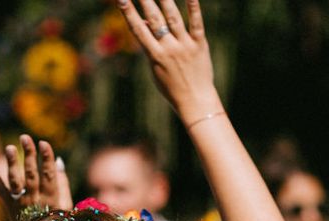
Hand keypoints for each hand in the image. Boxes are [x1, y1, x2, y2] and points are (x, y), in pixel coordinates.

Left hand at [0, 134, 72, 219]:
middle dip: (29, 155)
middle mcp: (35, 199)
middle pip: (31, 174)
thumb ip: (62, 182)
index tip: (43, 143)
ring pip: (16, 181)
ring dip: (12, 163)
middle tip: (25, 137)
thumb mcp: (65, 204)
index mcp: (51, 198)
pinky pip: (0, 191)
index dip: (46, 158)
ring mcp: (21, 203)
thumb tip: (59, 161)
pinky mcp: (9, 206)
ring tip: (10, 147)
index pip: (49, 174)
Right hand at [116, 0, 222, 124]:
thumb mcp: (156, 68)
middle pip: (155, 20)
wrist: (195, 102)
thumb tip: (145, 22)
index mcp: (155, 56)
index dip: (129, 13)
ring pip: (173, 18)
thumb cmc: (172, 87)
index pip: (138, 30)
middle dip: (145, 1)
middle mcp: (169, 49)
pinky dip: (193, 8)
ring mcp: (184, 46)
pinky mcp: (199, 45)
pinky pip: (196, 23)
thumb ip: (151, 45)